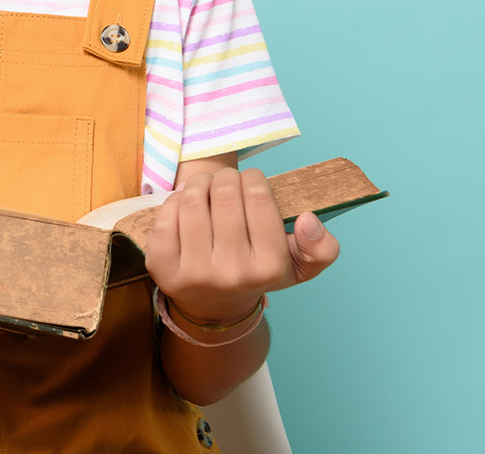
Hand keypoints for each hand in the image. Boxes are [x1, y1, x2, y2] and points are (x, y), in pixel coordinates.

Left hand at [146, 167, 341, 325]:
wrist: (215, 308)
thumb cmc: (257, 273)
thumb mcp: (299, 266)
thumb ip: (321, 247)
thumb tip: (309, 219)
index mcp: (269, 268)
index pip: (259, 198)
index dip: (253, 178)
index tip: (251, 179)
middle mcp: (232, 272)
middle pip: (224, 194)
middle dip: (225, 177)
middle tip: (226, 180)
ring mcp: (194, 271)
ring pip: (193, 200)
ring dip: (199, 182)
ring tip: (205, 186)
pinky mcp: (163, 266)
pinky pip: (167, 214)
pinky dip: (175, 201)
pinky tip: (185, 206)